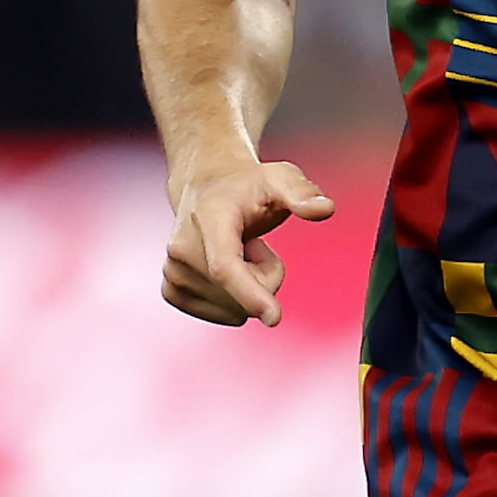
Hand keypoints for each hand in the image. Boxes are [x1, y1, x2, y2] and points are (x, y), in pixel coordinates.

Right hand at [160, 158, 337, 327]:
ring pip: (232, 309)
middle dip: (264, 277)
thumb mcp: (281, 178)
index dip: (250, 293)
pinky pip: (220, 316)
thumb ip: (303, 193)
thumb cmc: (247, 187)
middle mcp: (181, 247)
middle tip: (255, 244)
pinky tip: (226, 269)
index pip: (226, 266)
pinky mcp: (171, 290)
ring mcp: (172, 271)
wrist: (207, 189)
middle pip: (239, 295)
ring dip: (248, 287)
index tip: (274, 318)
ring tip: (239, 251)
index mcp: (207, 218)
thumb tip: (325, 208)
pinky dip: (232, 300)